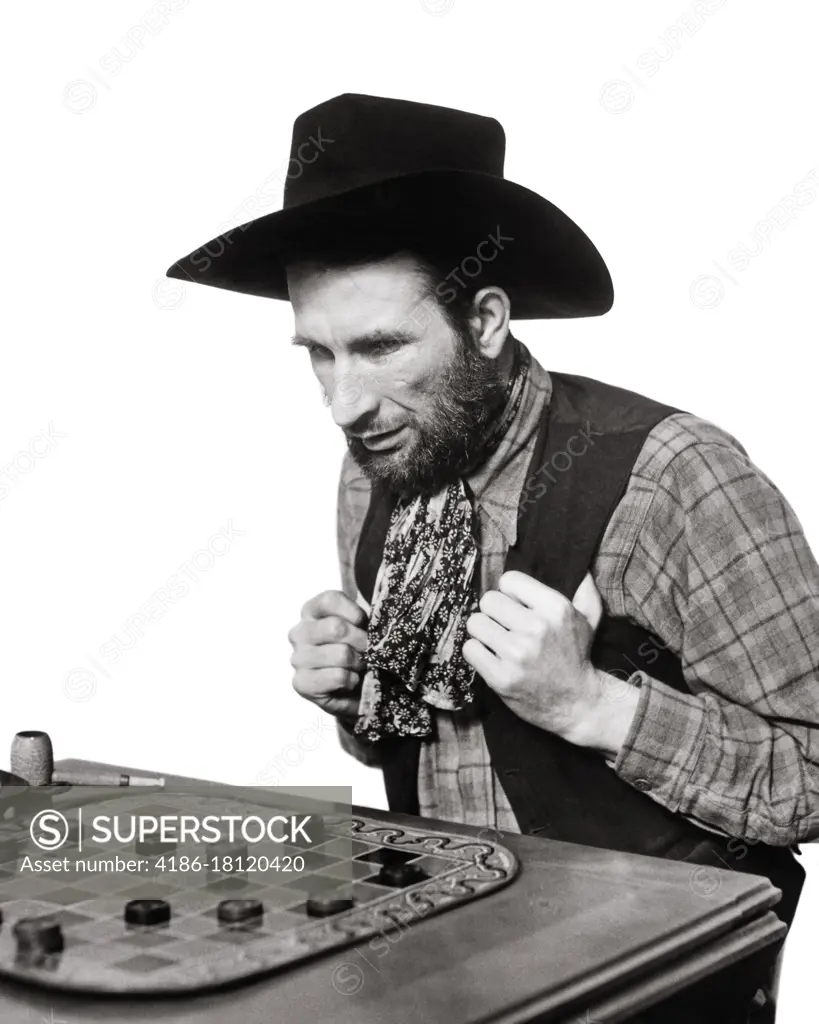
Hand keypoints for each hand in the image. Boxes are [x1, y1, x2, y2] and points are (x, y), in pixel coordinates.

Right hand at [288, 590, 368, 723]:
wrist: (352, 691)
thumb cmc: (355, 652)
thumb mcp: (360, 628)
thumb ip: (361, 619)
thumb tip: (375, 621)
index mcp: (312, 612)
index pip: (329, 600)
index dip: (354, 612)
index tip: (364, 623)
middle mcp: (300, 632)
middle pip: (336, 628)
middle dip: (361, 641)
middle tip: (368, 650)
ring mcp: (298, 658)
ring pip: (341, 654)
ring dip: (359, 663)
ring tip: (359, 667)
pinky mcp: (302, 683)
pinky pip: (338, 676)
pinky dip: (352, 680)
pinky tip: (350, 681)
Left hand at [464, 571, 636, 755]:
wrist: (577, 703)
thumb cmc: (577, 655)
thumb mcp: (589, 618)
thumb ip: (584, 587)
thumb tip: (579, 563)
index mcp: (555, 609)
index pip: (508, 580)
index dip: (510, 593)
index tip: (517, 606)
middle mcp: (536, 629)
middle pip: (487, 601)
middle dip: (495, 613)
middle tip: (506, 626)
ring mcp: (516, 654)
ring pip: (475, 623)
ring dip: (484, 632)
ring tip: (499, 642)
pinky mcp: (500, 677)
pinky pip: (470, 649)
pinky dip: (478, 653)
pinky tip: (493, 658)